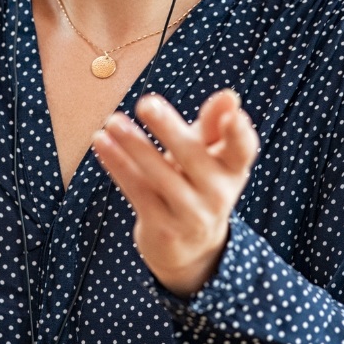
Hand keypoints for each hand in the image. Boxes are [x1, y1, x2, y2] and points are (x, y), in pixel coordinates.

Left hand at [92, 89, 259, 297]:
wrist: (188, 247)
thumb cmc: (196, 182)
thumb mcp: (208, 155)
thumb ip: (214, 124)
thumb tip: (229, 96)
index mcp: (233, 169)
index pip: (242, 149)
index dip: (240, 133)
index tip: (234, 114)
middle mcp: (218, 194)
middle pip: (193, 157)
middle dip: (169, 130)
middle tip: (146, 103)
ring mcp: (191, 215)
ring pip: (160, 175)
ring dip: (134, 146)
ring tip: (113, 121)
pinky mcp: (163, 229)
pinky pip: (137, 190)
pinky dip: (118, 164)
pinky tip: (101, 141)